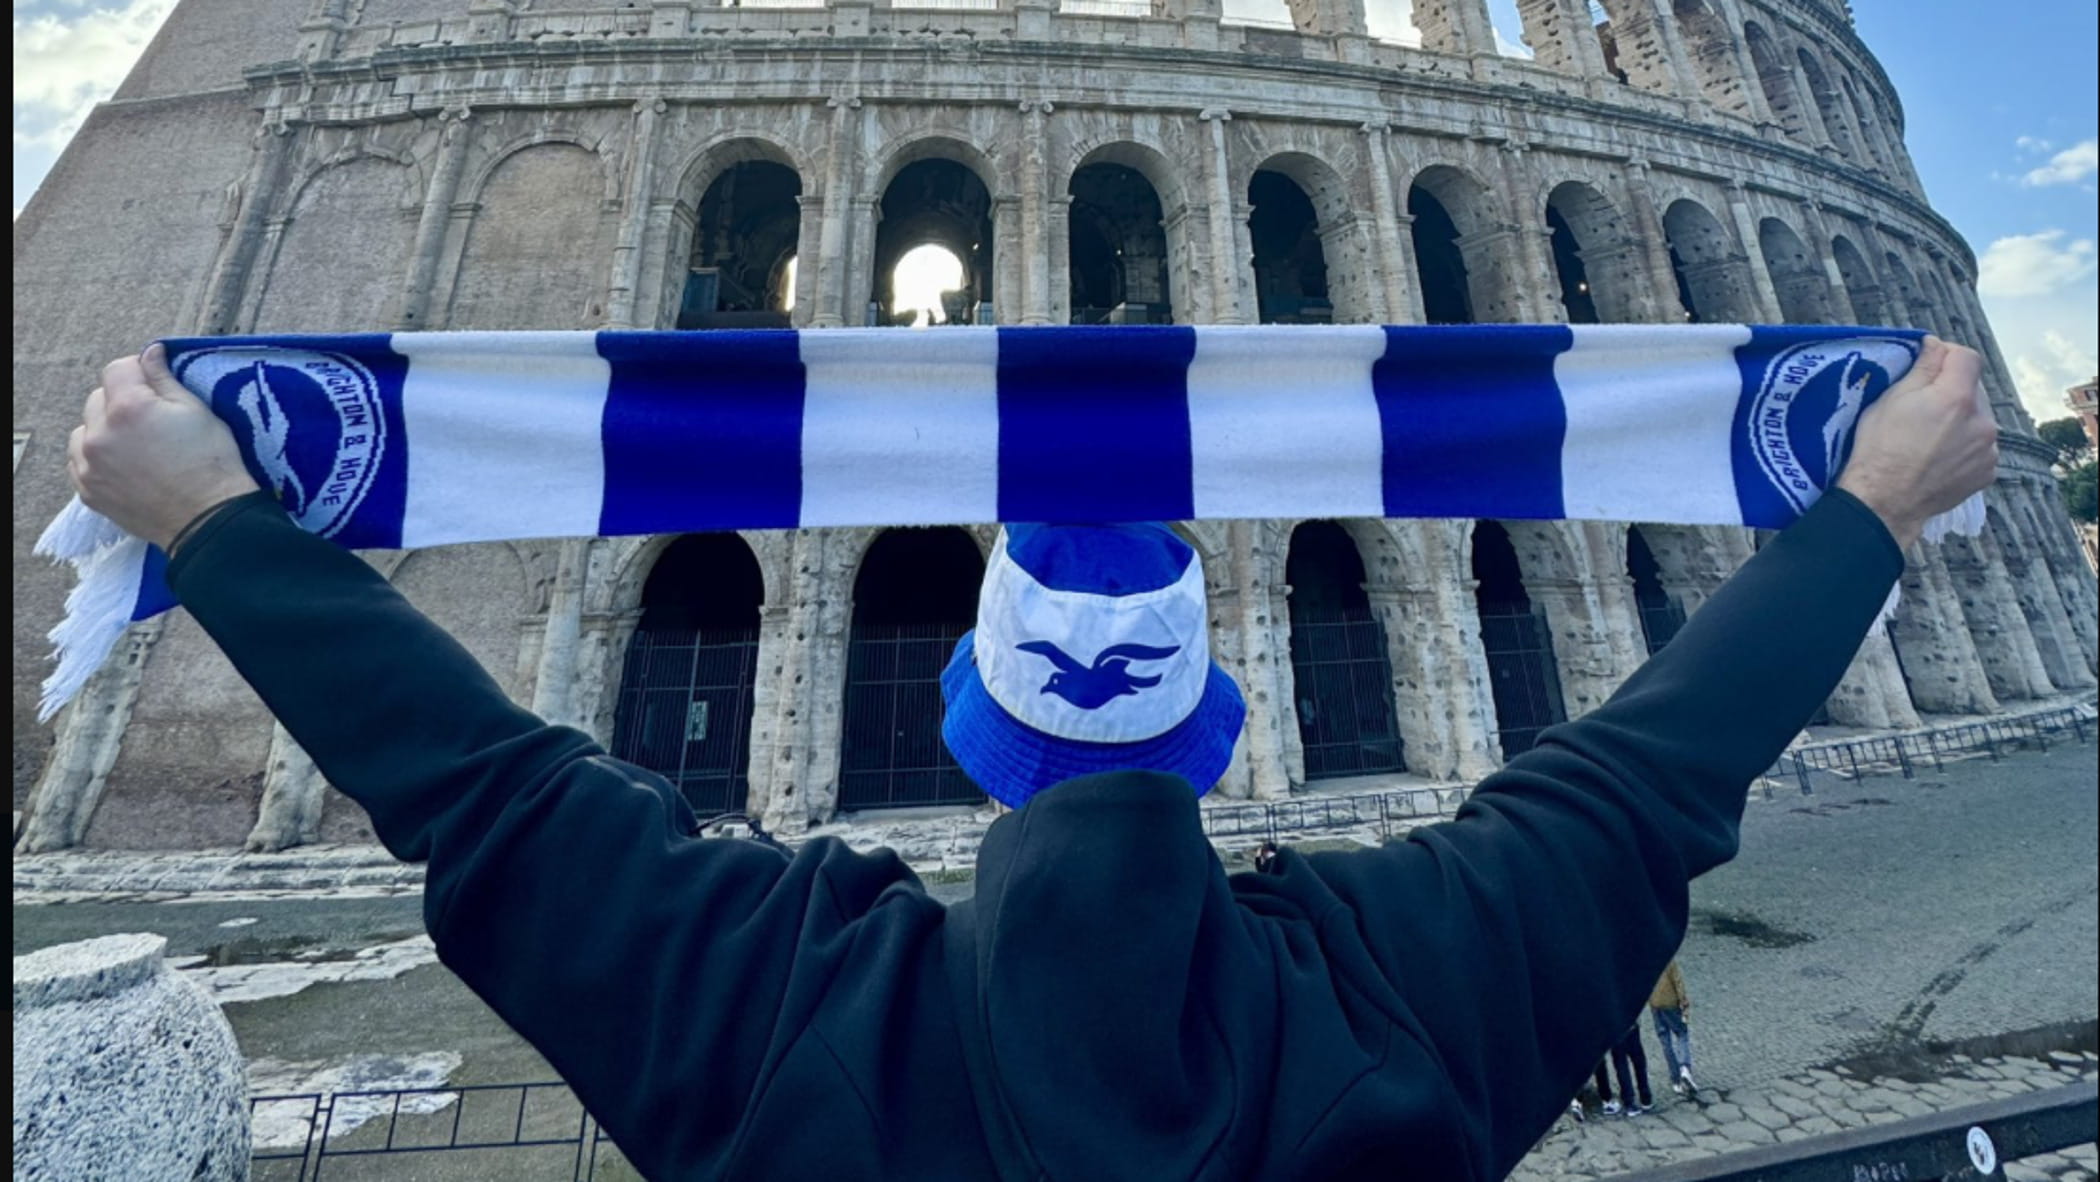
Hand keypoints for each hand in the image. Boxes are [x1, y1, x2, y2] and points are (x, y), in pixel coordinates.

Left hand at [68, 344, 259, 551]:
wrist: (209, 520)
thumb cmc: (212, 463)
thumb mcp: (197, 410)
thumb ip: (164, 378)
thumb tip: (150, 351)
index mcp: (127, 407)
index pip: (118, 368)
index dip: (140, 371)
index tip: (156, 383)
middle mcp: (99, 434)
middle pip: (98, 398)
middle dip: (122, 401)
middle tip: (153, 419)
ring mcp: (89, 464)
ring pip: (85, 430)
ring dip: (104, 430)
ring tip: (136, 445)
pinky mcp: (88, 490)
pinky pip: (80, 461)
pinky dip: (97, 457)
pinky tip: (125, 465)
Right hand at [1835, 337, 1997, 550]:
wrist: (1884, 503)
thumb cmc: (1878, 449)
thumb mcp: (1890, 399)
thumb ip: (1922, 368)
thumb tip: (1936, 345)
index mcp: (1958, 397)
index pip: (1967, 357)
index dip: (1947, 355)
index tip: (1929, 365)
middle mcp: (1982, 421)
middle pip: (1973, 390)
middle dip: (1952, 391)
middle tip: (1921, 409)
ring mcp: (1988, 450)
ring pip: (1977, 420)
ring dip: (1960, 420)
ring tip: (1929, 438)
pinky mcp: (1987, 472)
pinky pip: (1980, 448)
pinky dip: (1963, 447)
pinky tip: (1938, 458)